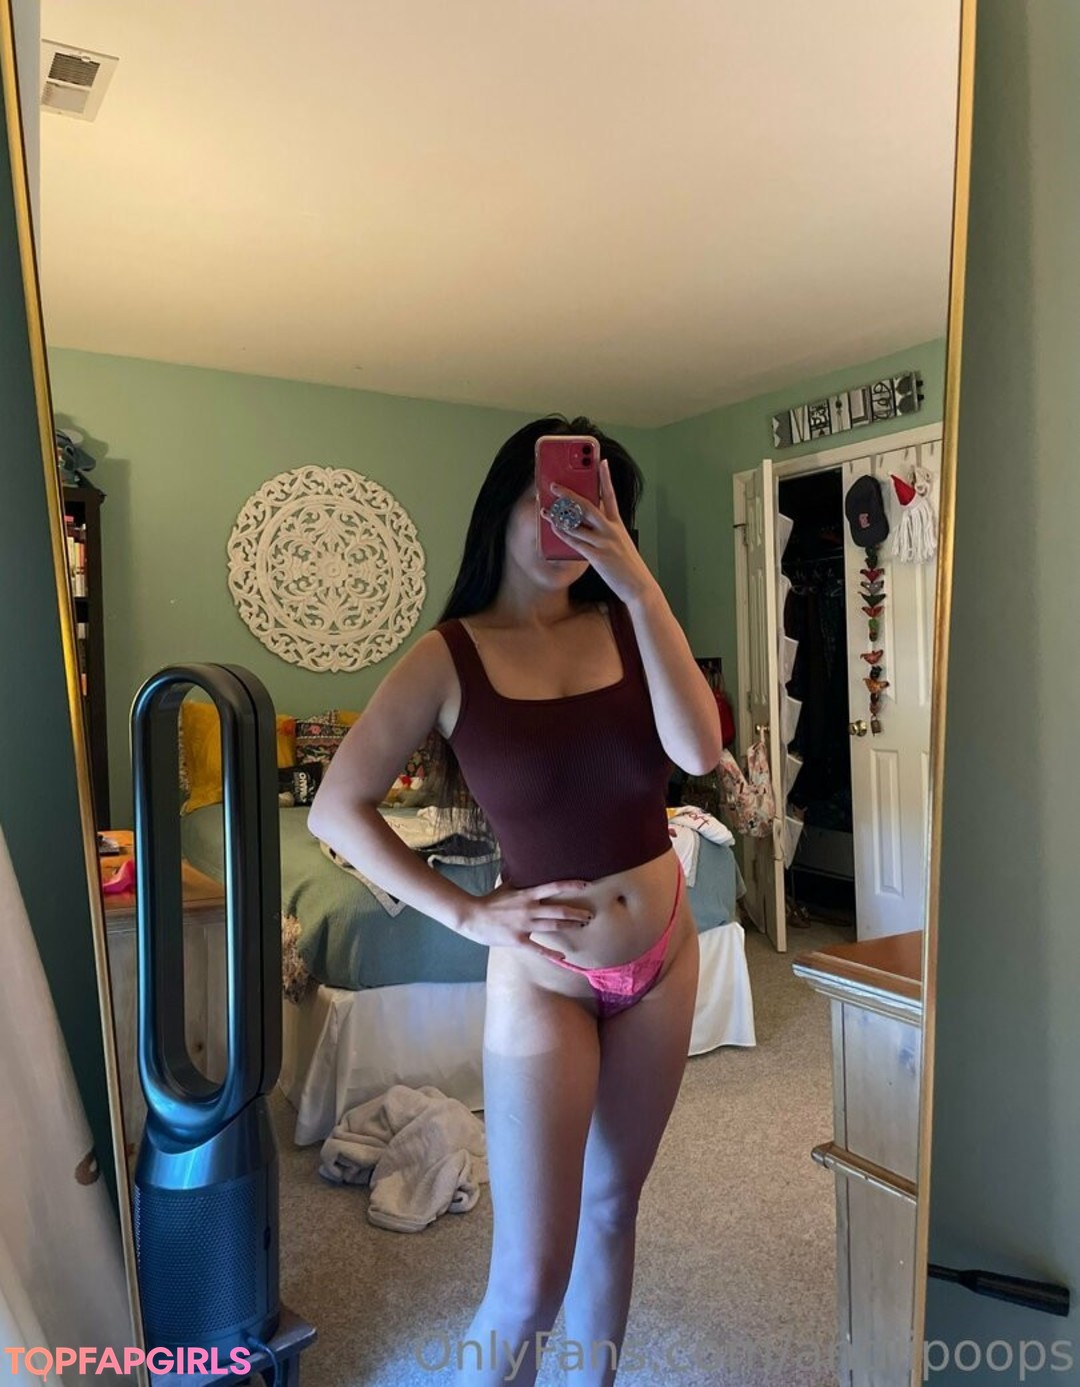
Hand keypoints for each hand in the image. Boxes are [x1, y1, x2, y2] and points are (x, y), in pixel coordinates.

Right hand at [457, 878, 592, 959]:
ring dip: (569, 926)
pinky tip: (562, 957)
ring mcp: (525, 925)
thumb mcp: (506, 885)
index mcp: (527, 894)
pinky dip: (551, 954)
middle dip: (577, 913)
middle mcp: (529, 909)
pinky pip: (538, 949)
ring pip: (553, 927)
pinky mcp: (519, 940)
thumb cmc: (489, 901)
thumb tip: (526, 866)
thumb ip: (520, 879)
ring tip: (581, 926)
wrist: (472, 917)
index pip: (554, 886)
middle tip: (590, 915)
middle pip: (559, 910)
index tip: (586, 884)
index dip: (571, 885)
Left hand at [541, 457, 657, 604]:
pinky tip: (553, 528)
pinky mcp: (597, 556)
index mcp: (618, 524)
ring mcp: (604, 542)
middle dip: (569, 494)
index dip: (606, 478)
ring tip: (545, 510)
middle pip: (588, 505)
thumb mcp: (620, 542)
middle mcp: (611, 530)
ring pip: (577, 523)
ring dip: (558, 516)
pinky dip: (563, 534)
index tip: (602, 462)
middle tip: (554, 485)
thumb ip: (605, 530)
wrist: (639, 586)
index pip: (610, 496)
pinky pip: (575, 542)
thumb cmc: (627, 565)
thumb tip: (584, 522)